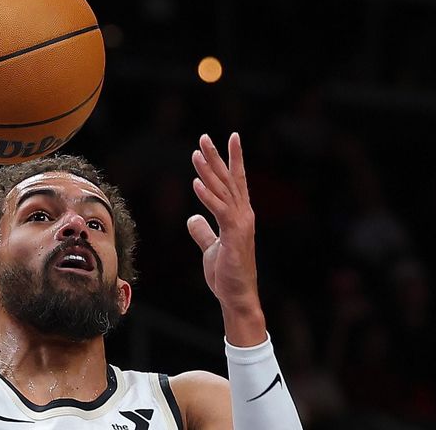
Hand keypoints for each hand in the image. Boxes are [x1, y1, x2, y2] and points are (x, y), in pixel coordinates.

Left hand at [187, 133, 265, 344]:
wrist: (237, 297)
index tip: (229, 138)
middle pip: (229, 179)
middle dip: (217, 156)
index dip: (231, 158)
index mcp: (239, 215)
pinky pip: (219, 211)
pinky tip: (196, 183)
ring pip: (223, 191)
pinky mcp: (233, 236)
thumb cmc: (227, 274)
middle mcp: (243, 215)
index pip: (235, 181)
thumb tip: (192, 218)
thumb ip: (203, 231)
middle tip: (205, 137)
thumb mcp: (211, 247)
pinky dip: (207, 196)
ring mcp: (240, 224)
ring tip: (196, 153)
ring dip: (209, 171)